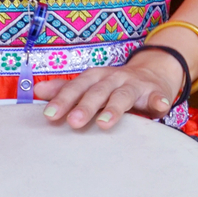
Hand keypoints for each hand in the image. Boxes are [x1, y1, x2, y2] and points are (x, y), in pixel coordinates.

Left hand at [36, 52, 184, 129]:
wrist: (151, 72)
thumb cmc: (113, 85)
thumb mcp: (90, 84)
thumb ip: (66, 89)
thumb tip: (37, 91)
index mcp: (95, 78)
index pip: (76, 87)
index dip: (63, 100)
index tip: (49, 115)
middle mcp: (113, 79)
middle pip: (97, 92)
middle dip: (85, 106)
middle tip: (74, 122)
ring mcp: (135, 85)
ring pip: (123, 95)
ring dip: (115, 108)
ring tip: (106, 123)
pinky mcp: (155, 92)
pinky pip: (157, 97)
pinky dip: (159, 101)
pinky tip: (160, 106)